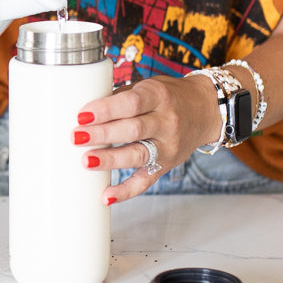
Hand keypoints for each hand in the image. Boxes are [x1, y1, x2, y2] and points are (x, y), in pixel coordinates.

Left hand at [73, 73, 219, 205]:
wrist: (205, 110)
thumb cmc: (169, 96)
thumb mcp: (148, 86)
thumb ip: (120, 97)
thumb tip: (85, 111)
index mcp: (158, 96)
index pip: (131, 103)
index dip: (106, 110)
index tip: (82, 115)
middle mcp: (166, 121)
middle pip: (132, 130)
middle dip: (102, 134)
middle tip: (76, 137)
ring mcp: (168, 146)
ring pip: (137, 155)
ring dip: (110, 160)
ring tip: (87, 161)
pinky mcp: (166, 165)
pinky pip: (145, 181)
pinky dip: (126, 191)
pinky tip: (106, 196)